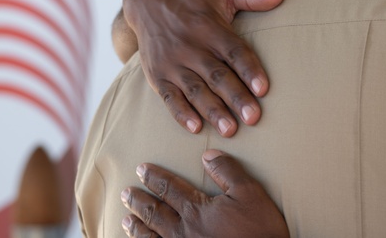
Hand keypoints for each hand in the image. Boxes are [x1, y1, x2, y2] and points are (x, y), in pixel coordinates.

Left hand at [121, 150, 288, 237]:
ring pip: (151, 236)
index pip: (169, 188)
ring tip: (126, 218)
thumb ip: (227, 172)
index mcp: (197, 210)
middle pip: (155, 212)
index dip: (155, 177)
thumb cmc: (259, 230)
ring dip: (137, 226)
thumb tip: (207, 155)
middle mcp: (183, 231)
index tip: (141, 169)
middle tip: (126, 193)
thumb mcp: (250, 193)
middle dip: (139, 201)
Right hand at [123, 0, 283, 134]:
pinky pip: (169, 97)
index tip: (264, 89)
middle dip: (235, 98)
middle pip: (217, 76)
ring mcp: (173, 63)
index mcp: (210, 28)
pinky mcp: (158, 76)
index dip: (249, 69)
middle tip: (253, 118)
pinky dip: (181, 113)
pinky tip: (196, 128)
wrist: (149, 2)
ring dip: (213, 111)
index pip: (233, 51)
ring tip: (230, 129)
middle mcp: (191, 47)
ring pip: (195, 90)